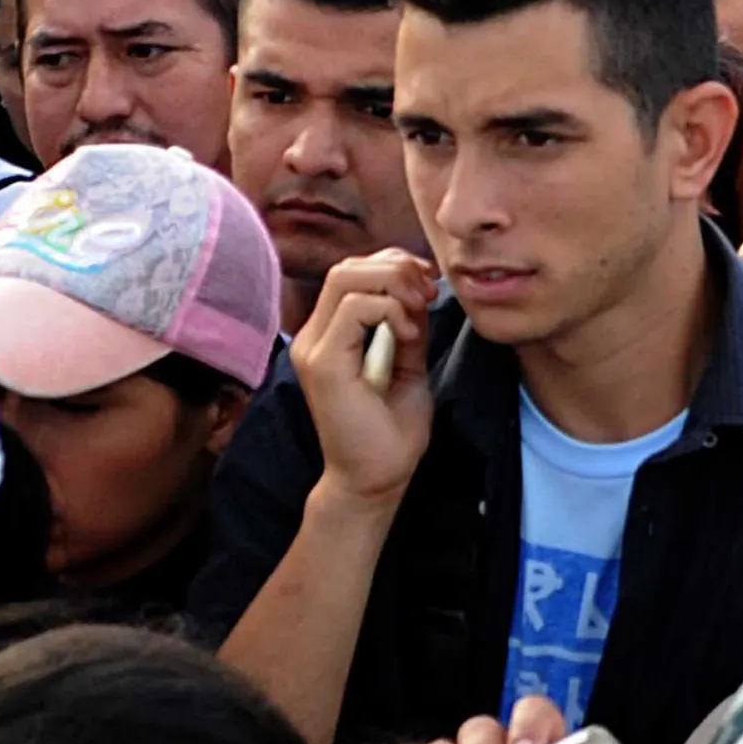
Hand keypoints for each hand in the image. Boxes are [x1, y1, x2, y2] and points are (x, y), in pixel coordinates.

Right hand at [294, 249, 444, 504]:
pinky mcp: (323, 364)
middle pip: (346, 267)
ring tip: (419, 311)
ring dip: (394, 284)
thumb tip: (420, 288)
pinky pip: (353, 309)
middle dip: (396, 267)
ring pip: (345, 277)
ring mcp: (313, 349)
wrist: (377, 479)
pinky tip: (408, 336)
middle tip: (429, 292)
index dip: (393, 264)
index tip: (429, 284)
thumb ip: (406, 324)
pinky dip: (390, 310)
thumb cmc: (390, 429)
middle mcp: (313, 337)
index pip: (352, 272)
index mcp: (329, 334)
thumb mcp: (407, 363)